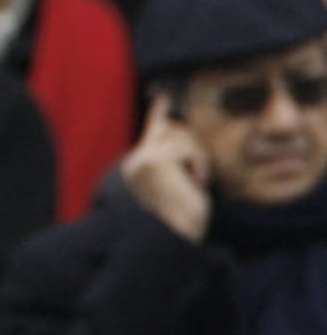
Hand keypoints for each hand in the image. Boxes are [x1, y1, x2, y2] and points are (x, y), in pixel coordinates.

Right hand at [120, 94, 212, 242]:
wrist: (174, 238)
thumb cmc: (180, 219)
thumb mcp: (177, 186)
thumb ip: (174, 162)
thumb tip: (184, 147)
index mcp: (138, 167)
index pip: (153, 130)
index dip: (160, 112)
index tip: (164, 96)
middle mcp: (137, 161)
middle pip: (174, 130)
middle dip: (192, 149)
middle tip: (197, 177)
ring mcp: (144, 159)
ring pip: (182, 137)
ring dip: (197, 160)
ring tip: (194, 183)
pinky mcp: (156, 159)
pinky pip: (187, 148)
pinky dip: (197, 164)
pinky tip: (194, 182)